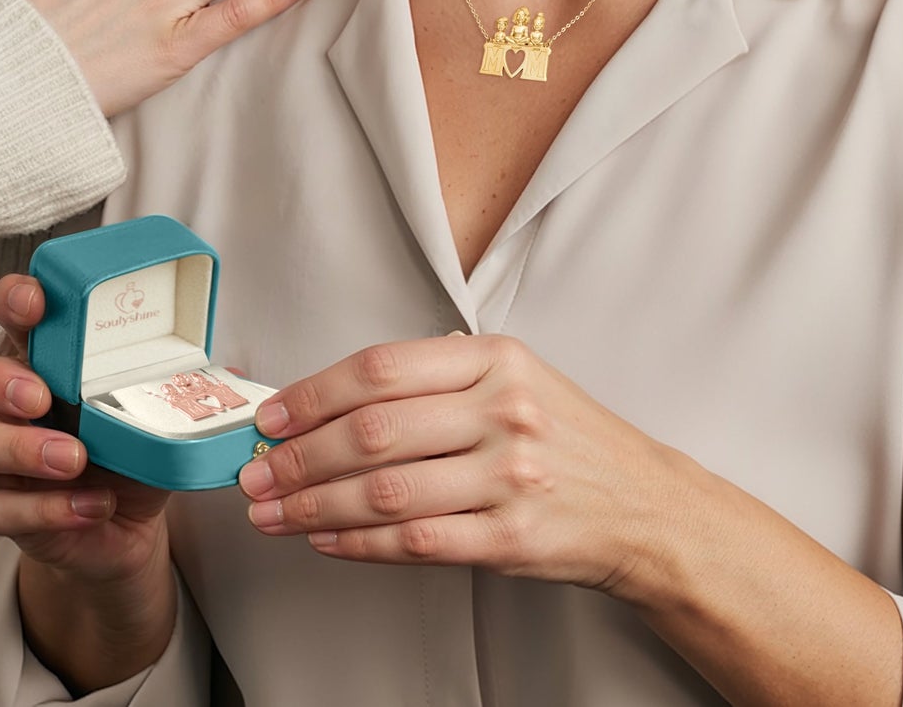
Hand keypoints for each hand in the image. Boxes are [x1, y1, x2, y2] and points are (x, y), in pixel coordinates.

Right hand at [0, 274, 176, 691]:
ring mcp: (0, 456)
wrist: (123, 526)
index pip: (13, 313)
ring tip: (73, 459)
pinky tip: (93, 506)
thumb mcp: (155, 409)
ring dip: (19, 448)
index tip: (36, 303)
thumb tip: (235, 373)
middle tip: (42, 396)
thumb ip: (180, 386)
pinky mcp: (6, 509)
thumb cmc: (132, 447)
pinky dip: (46, 509)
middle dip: (1, 380)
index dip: (14, 300)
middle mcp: (11, 399)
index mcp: (46, 357)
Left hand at [236, 334, 683, 599]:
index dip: (314, 393)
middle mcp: (503, 411)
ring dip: (314, 505)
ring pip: (385, 491)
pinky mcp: (512, 539)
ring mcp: (509, 477)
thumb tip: (330, 397)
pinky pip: (417, 542)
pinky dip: (360, 543)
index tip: (272, 416)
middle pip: (373, 431)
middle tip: (256, 473)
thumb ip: (436, 374)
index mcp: (494, 359)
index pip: (380, 369)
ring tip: (274, 512)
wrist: (646, 507)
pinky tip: (326, 539)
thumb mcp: (514, 377)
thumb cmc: (566, 438)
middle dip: (299, 456)